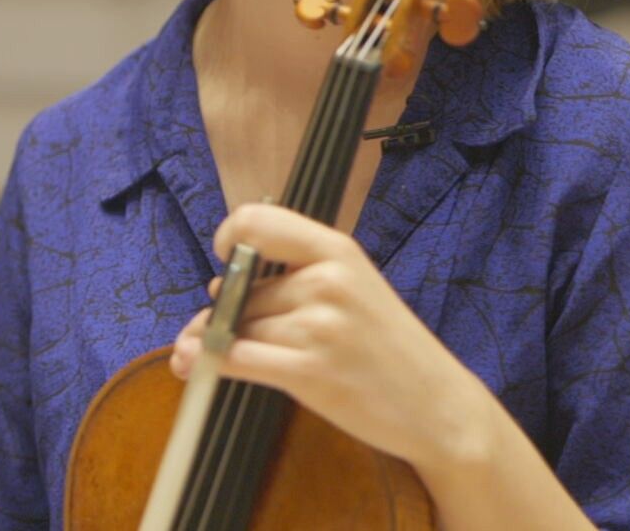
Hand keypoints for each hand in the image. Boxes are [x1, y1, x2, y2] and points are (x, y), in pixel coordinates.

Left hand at [168, 203, 494, 473]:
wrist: (440, 408)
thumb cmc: (391, 350)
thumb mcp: (356, 289)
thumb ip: (293, 279)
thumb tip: (216, 288)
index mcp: (338, 250)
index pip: (258, 220)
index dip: (229, 235)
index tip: (225, 257)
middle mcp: (328, 281)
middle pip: (242, 289)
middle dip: (226, 313)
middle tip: (224, 331)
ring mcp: (320, 327)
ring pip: (238, 326)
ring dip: (217, 342)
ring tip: (213, 354)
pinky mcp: (310, 371)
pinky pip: (233, 357)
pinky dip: (204, 360)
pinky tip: (189, 363)